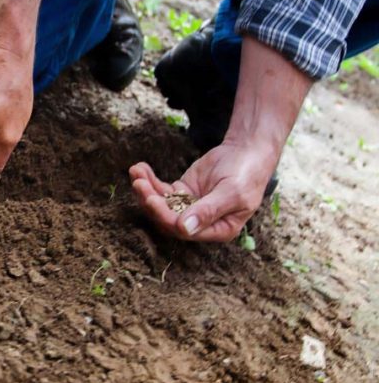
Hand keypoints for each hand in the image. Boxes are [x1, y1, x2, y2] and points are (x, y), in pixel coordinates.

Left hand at [129, 139, 278, 240]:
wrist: (247, 151)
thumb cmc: (246, 174)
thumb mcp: (231, 193)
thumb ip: (208, 211)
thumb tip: (185, 229)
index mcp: (218, 230)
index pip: (184, 231)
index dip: (165, 217)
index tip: (152, 199)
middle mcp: (200, 223)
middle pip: (167, 219)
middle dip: (150, 202)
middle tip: (138, 184)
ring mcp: (189, 207)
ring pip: (161, 204)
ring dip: (146, 190)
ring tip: (136, 172)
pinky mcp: (182, 191)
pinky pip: (161, 190)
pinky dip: (149, 180)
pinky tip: (140, 168)